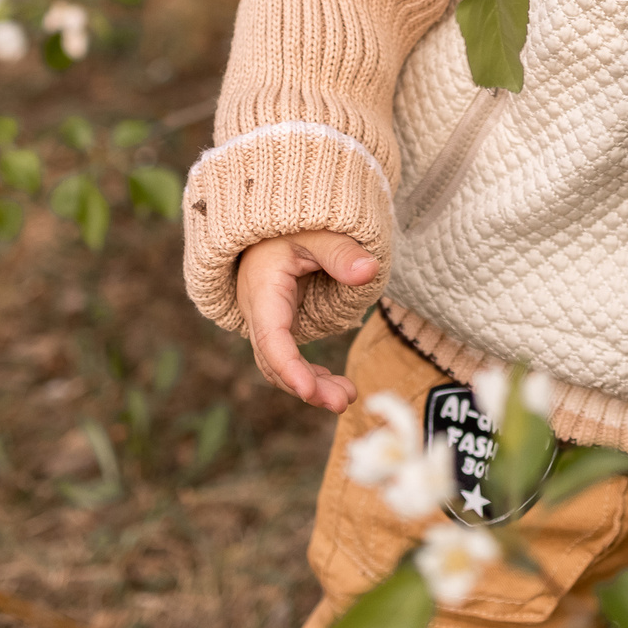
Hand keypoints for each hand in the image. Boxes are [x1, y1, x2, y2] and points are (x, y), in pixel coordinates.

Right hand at [234, 230, 377, 411]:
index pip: (271, 337)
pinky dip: (308, 375)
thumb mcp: (317, 232)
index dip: (289, 367)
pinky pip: (287, 359)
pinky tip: (332, 386)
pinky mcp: (278, 326)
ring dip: (310, 385)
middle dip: (306, 386)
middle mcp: (258, 311)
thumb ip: (341, 252)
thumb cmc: (292, 226)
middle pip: (274, 360)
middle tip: (343, 401)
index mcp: (263, 289)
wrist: (270, 226)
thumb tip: (369, 271)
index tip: (309, 392)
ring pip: (280, 365)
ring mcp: (265, 321)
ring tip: (346, 396)